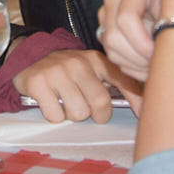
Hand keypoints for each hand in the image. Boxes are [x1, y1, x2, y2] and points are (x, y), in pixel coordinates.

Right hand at [11, 48, 141, 122]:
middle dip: (96, 114)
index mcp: (95, 59)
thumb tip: (144, 107)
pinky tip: (51, 102)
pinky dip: (54, 115)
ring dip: (73, 115)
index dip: (134, 99)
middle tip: (88, 109)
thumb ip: (118, 85)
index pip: (122, 80)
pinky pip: (55, 115)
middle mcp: (77, 62)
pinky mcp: (38, 82)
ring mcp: (57, 71)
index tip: (141, 113)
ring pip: (78, 112)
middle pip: (100, 103)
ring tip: (67, 103)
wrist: (29, 57)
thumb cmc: (67, 71)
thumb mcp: (93, 70)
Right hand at [97, 0, 165, 81]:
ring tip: (155, 63)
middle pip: (113, 37)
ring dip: (135, 64)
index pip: (126, 19)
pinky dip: (131, 65)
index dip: (141, 43)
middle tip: (158, 63)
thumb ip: (170, 27)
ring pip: (111, 49)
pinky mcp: (105, 29)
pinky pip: (113, 55)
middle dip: (138, 57)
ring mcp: (107, 13)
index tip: (157, 54)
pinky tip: (147, 62)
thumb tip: (161, 53)